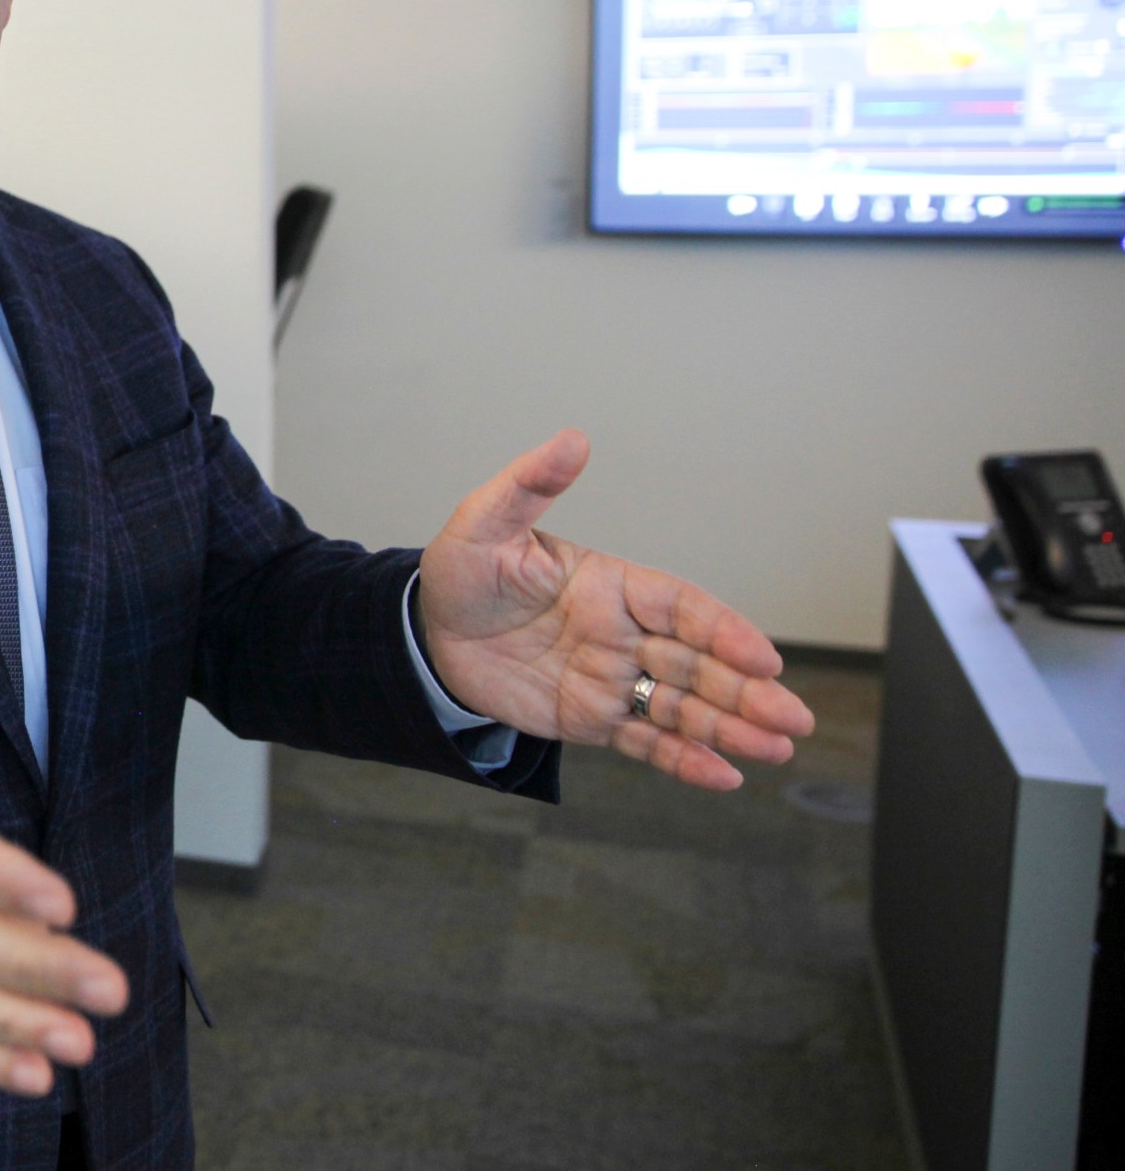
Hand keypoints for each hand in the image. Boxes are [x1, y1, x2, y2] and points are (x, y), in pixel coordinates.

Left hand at [415, 431, 815, 789]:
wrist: (423, 635)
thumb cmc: (460, 573)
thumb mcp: (485, 524)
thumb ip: (529, 485)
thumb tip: (572, 440)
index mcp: (612, 586)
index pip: (684, 608)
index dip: (726, 632)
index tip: (763, 659)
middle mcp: (623, 634)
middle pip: (699, 664)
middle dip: (748, 692)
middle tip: (794, 720)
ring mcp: (610, 679)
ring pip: (682, 706)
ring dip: (730, 729)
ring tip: (776, 751)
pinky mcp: (589, 719)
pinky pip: (643, 743)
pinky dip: (683, 760)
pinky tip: (724, 776)